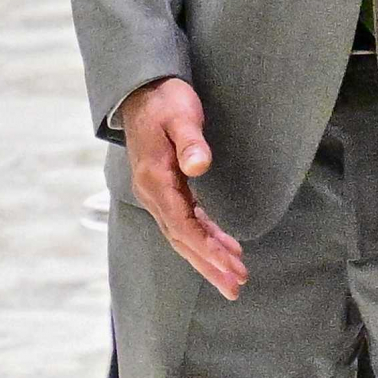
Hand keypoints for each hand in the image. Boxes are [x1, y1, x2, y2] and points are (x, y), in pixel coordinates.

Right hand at [119, 78, 246, 299]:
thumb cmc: (164, 100)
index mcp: (155, 181)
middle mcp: (152, 194)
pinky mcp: (165, 188)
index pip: (183, 227)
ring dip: (208, 257)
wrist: (141, 89)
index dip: (207, 250)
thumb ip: (190, 141)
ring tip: (234, 276)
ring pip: (183, 235)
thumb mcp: (180, 115)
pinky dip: (204, 238)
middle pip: (182, 240)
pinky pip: (184, 222)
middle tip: (236, 287)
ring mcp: (156, 193)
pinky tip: (223, 247)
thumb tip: (199, 166)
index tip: (231, 266)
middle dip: (209, 266)